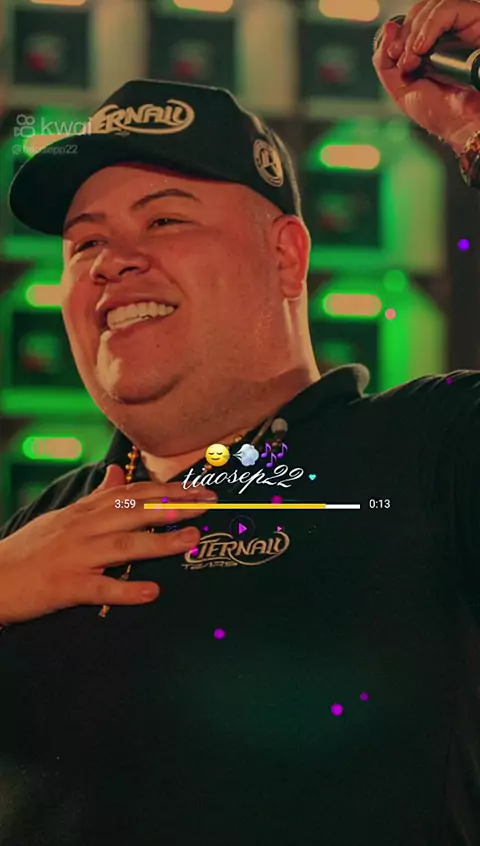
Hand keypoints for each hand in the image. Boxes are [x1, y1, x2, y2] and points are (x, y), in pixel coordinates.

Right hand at [0, 463, 216, 624]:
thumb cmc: (32, 548)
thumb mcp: (64, 516)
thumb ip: (96, 496)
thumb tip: (118, 472)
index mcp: (85, 511)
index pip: (133, 494)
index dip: (168, 490)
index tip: (200, 488)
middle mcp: (83, 528)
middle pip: (135, 512)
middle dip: (175, 507)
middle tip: (210, 504)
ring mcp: (76, 556)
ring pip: (124, 544)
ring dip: (161, 542)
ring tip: (192, 540)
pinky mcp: (66, 586)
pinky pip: (101, 587)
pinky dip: (127, 589)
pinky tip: (152, 592)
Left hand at [373, 0, 479, 151]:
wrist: (463, 124)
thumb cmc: (439, 111)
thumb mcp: (400, 89)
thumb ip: (384, 62)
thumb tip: (389, 28)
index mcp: (430, 44)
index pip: (410, 19)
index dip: (398, 33)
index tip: (394, 56)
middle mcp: (448, 31)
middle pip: (419, 9)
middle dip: (405, 34)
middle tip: (405, 61)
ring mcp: (463, 25)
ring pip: (433, 5)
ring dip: (415, 31)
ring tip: (414, 58)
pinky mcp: (476, 20)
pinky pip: (449, 9)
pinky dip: (430, 25)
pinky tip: (423, 47)